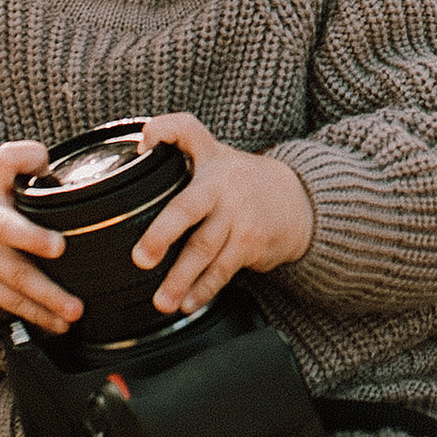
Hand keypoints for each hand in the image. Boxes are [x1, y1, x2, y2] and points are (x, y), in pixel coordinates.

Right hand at [0, 141, 78, 331]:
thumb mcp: (5, 177)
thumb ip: (30, 165)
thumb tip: (55, 162)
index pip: (6, 162)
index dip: (23, 160)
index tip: (43, 165)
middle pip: (8, 229)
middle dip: (32, 238)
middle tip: (59, 248)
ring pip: (16, 276)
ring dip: (47, 295)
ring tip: (75, 309)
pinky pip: (14, 303)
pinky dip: (39, 316)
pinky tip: (61, 324)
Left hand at [131, 115, 314, 313]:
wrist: (297, 202)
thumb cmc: (239, 179)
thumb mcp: (213, 151)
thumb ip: (177, 137)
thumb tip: (139, 144)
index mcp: (209, 161)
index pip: (186, 133)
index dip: (163, 132)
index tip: (142, 147)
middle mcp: (223, 188)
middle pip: (187, 208)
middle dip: (162, 234)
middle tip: (141, 259)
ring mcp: (238, 218)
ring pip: (204, 250)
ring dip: (181, 278)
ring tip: (162, 301)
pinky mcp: (250, 245)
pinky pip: (222, 271)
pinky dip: (204, 289)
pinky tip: (188, 303)